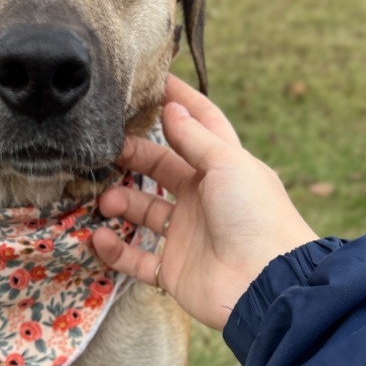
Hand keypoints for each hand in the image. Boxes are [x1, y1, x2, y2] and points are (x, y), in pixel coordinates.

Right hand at [93, 75, 317, 329]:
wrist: (266, 284)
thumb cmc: (255, 215)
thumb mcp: (227, 164)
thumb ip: (194, 137)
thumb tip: (171, 107)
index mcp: (223, 167)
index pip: (200, 125)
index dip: (180, 103)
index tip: (152, 81)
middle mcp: (204, 198)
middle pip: (161, 166)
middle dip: (134, 154)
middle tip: (106, 148)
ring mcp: (187, 234)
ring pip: (144, 210)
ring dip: (120, 201)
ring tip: (105, 199)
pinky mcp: (174, 269)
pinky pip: (137, 258)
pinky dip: (116, 250)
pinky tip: (99, 237)